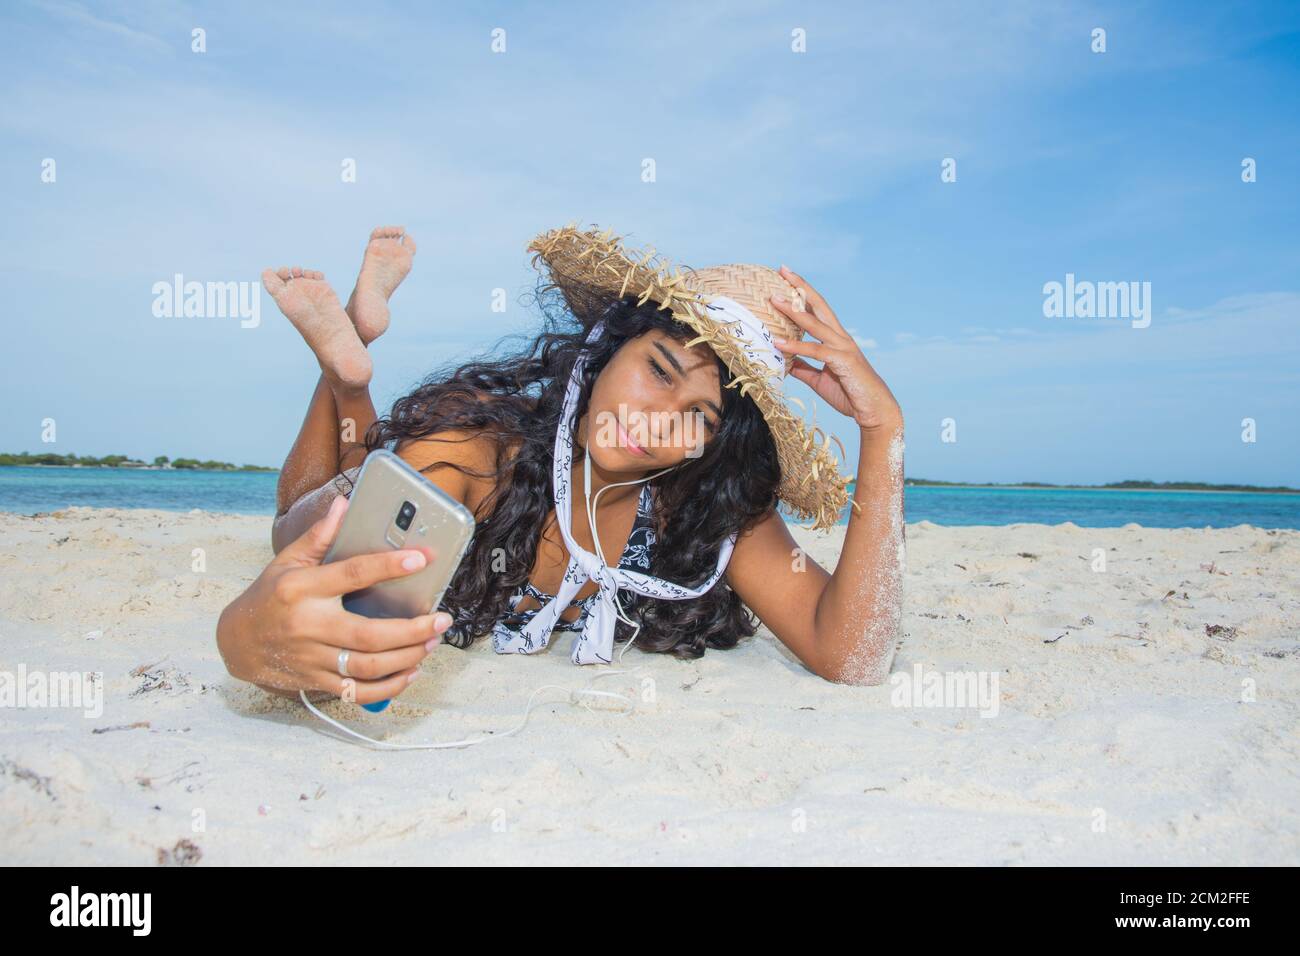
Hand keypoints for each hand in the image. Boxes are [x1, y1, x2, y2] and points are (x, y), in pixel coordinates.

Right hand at [215, 495, 452, 705]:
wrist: (235, 642)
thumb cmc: (268, 595)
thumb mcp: (286, 561)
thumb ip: (319, 535)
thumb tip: (345, 504)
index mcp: (303, 589)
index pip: (352, 574)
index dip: (388, 566)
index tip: (420, 560)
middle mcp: (309, 625)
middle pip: (369, 635)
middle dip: (412, 630)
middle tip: (442, 619)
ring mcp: (312, 658)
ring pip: (367, 666)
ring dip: (407, 657)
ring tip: (432, 642)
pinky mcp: (315, 681)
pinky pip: (357, 691)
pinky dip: (388, 687)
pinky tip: (410, 672)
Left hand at [768, 265, 902, 433]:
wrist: (874, 411)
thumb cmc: (850, 395)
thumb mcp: (820, 380)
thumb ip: (805, 369)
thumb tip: (786, 363)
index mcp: (836, 339)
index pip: (817, 310)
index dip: (802, 293)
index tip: (785, 277)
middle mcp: (841, 338)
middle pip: (819, 305)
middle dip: (800, 287)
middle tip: (782, 269)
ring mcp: (843, 347)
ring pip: (815, 324)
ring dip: (793, 311)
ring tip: (774, 299)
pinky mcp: (843, 361)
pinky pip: (815, 351)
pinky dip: (796, 347)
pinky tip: (779, 343)